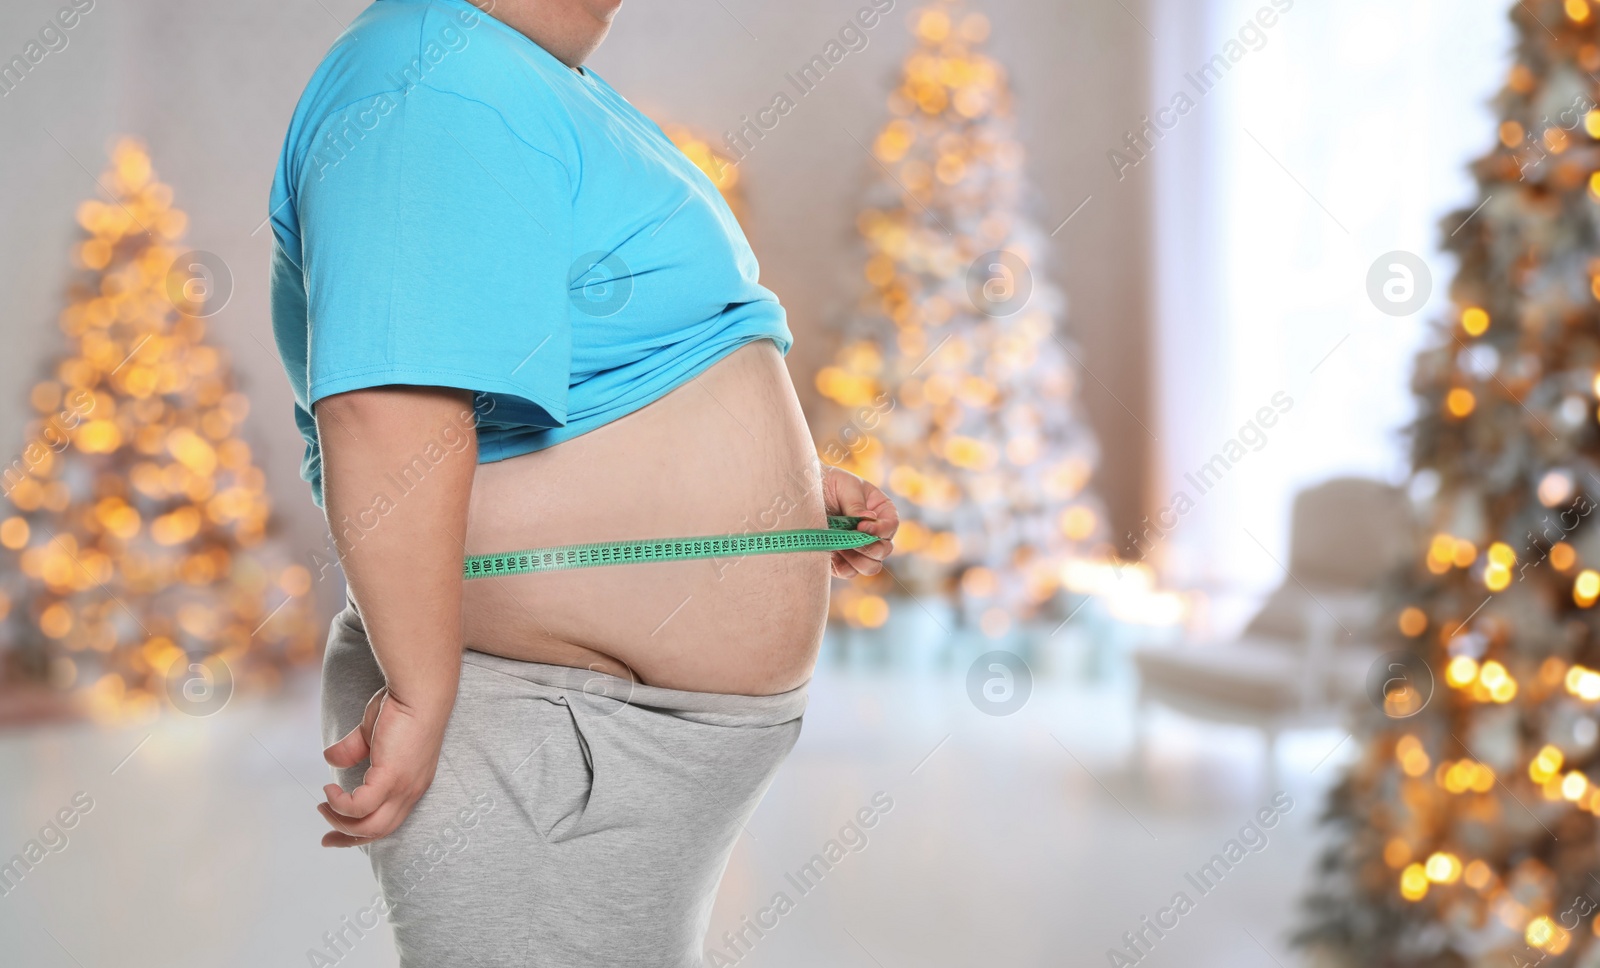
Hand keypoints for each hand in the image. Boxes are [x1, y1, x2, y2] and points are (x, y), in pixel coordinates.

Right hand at [319, 685, 448, 847]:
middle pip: (379, 831)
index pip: (388, 820)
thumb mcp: (372, 733)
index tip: (337, 835)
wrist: (419, 691)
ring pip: (370, 826)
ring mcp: (403, 787)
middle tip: (326, 838)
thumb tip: (330, 759)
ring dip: (342, 822)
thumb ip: (354, 748)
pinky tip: (329, 790)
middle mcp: (411, 791)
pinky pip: (360, 806)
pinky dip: (341, 804)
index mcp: (411, 783)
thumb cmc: (402, 705)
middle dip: (349, 838)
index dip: (363, 832)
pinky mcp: (391, 778)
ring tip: (324, 805)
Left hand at [822, 465, 898, 578]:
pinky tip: (831, 552)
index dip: (880, 530)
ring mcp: (857, 548)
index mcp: (880, 511)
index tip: (861, 526)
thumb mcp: (845, 486)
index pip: (891, 526)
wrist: (802, 492)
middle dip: (870, 547)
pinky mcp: (841, 560)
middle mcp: (873, 533)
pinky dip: (843, 567)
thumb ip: (856, 504)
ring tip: (840, 545)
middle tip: (852, 538)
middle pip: (884, 550)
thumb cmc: (828, 483)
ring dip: (858, 560)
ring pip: (871, 567)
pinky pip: (848, 572)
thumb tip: (869, 520)